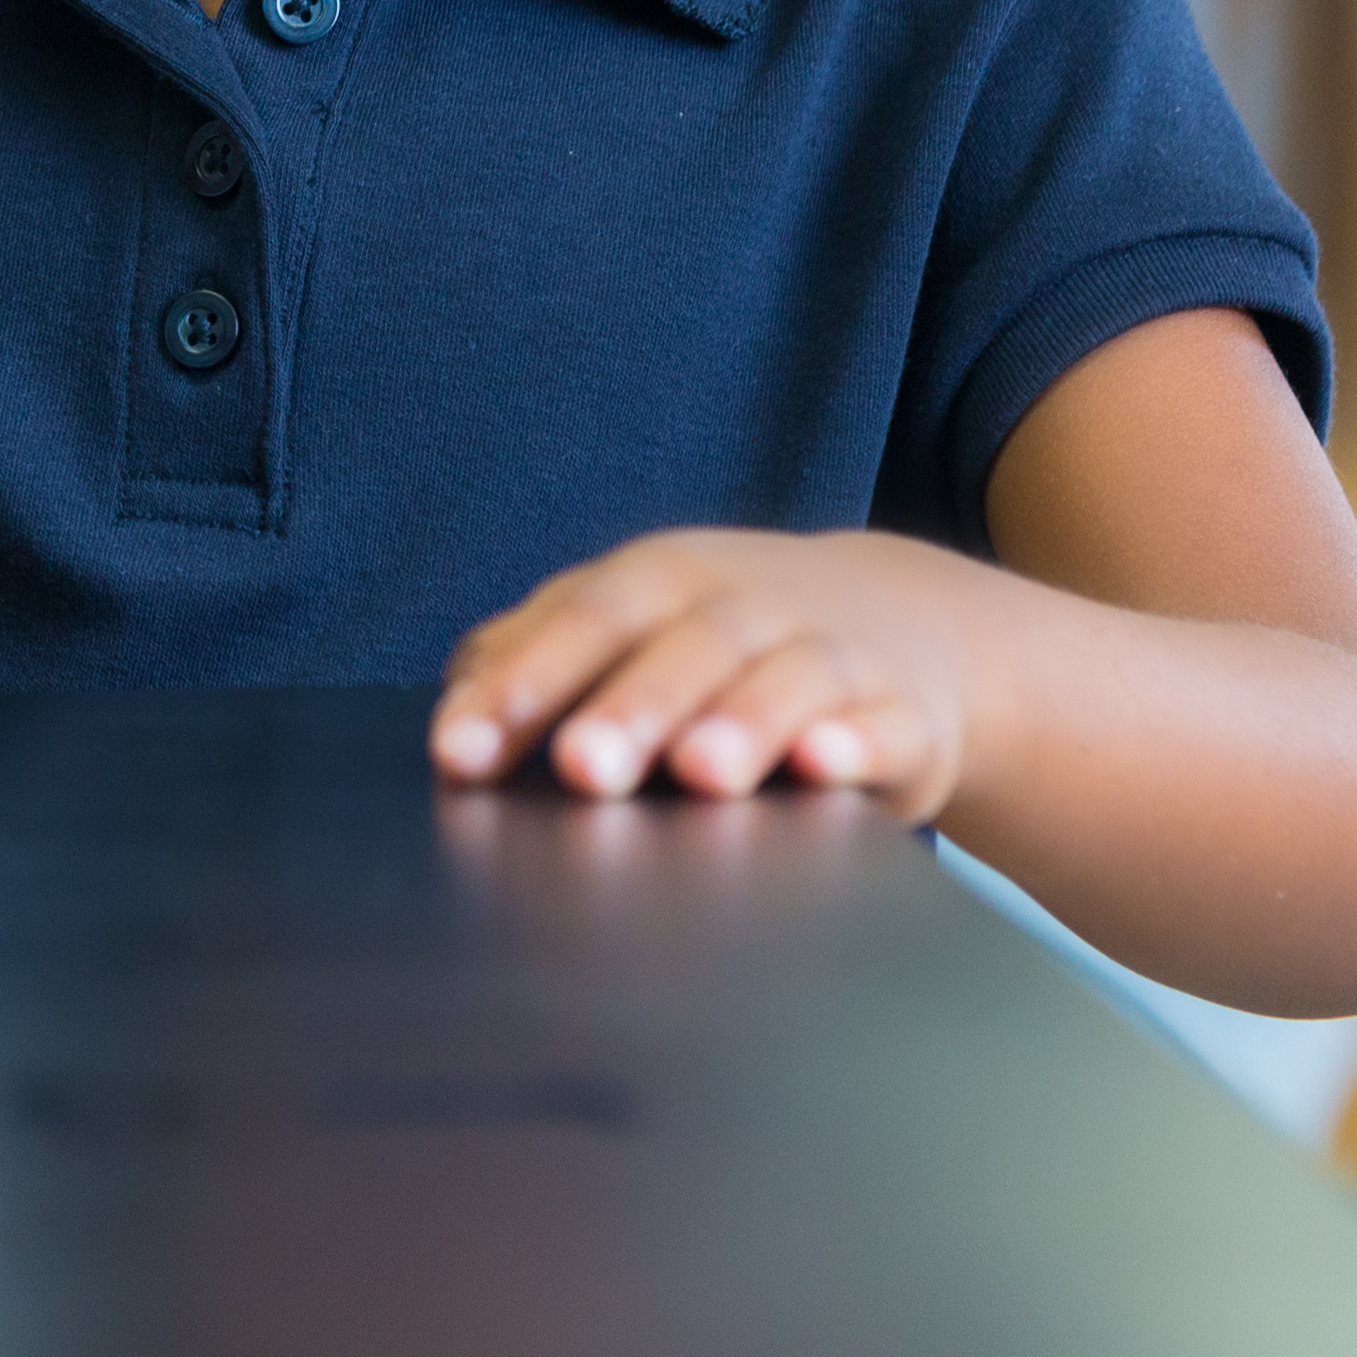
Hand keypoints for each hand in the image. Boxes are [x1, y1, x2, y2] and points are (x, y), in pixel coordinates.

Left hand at [431, 526, 988, 813]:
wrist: (900, 619)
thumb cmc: (717, 634)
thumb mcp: (628, 624)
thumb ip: (532, 663)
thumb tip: (450, 725)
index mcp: (657, 583)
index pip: (578, 624)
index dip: (519, 685)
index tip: (460, 753)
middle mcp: (742, 608)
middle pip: (682, 649)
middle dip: (630, 709)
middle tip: (580, 770)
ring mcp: (832, 656)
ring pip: (787, 681)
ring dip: (743, 722)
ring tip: (699, 774)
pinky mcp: (906, 716)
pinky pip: (887, 727)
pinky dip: (859, 744)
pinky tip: (826, 765)